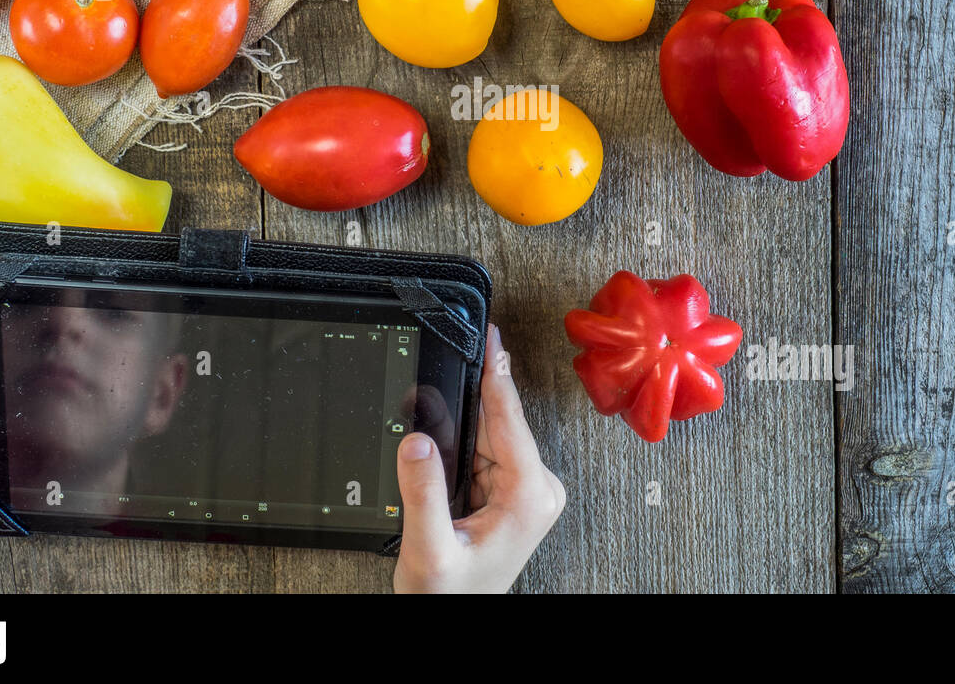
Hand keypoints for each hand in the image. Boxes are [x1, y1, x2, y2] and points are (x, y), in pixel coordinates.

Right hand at [394, 324, 564, 592]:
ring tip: (436, 475)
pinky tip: (442, 466)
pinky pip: (481, 449)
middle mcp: (536, 488)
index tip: (491, 337)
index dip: (495, 374)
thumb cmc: (452, 597)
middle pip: (495, 423)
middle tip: (427, 414)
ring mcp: (525, 488)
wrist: (453, 618)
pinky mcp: (511, 490)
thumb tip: (418, 443)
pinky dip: (458, 449)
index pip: (509, 419)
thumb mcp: (429, 548)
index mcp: (529, 496)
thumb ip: (423, 494)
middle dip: (459, 413)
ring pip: (485, 434)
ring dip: (455, 436)